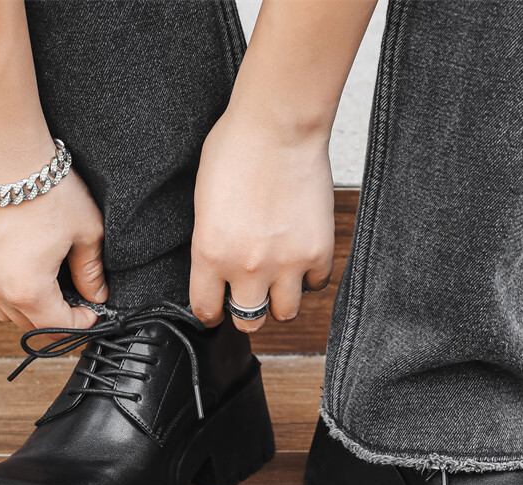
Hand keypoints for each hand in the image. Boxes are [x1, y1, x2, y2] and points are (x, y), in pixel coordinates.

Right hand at [0, 141, 105, 331]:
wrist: (5, 152)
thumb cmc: (48, 190)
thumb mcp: (86, 234)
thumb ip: (91, 272)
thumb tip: (96, 295)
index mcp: (28, 290)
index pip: (58, 327)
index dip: (83, 325)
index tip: (95, 313)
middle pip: (30, 325)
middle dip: (57, 321)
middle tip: (79, 305)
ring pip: (5, 310)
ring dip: (30, 309)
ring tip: (54, 291)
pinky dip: (10, 287)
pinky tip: (30, 268)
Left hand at [190, 106, 334, 331]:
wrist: (279, 125)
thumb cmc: (236, 150)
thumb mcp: (203, 205)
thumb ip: (211, 246)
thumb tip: (219, 272)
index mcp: (211, 255)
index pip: (207, 311)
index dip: (212, 311)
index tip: (217, 307)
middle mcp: (248, 267)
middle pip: (249, 321)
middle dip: (246, 309)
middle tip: (250, 292)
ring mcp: (287, 263)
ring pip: (285, 313)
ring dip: (280, 299)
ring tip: (278, 277)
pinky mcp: (318, 252)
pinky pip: (315, 284)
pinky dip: (308, 275)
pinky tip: (300, 253)